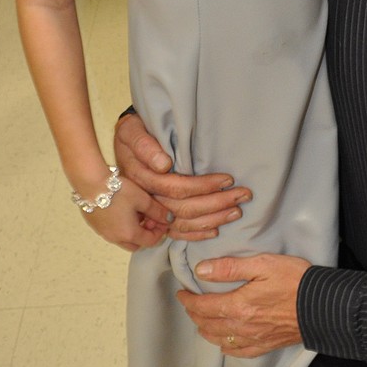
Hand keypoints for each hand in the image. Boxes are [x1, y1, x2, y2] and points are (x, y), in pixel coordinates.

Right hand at [80, 174, 172, 252]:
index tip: (163, 220)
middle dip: (146, 234)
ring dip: (132, 230)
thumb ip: (158, 211)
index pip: (150, 241)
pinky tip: (121, 210)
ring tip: (135, 212)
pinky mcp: (94, 225)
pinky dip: (120, 226)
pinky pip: (111, 232)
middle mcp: (115, 238)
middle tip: (149, 218)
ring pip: (122, 239)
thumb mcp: (143, 199)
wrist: (91, 184)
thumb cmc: (118, 191)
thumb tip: (170, 219)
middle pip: (136, 244)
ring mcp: (103, 233)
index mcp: (130, 234)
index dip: (160, 232)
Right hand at [114, 112, 251, 239]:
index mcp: (141, 178)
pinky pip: (175, 233)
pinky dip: (196, 234)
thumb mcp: (131, 131)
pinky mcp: (154, 219)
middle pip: (183, 208)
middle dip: (216, 203)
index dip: (203, 186)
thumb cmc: (132, 134)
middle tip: (243, 195)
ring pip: (182, 223)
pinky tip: (215, 230)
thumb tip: (164, 164)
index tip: (228, 179)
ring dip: (212, 220)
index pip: (176, 187)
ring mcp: (149, 212)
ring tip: (236, 212)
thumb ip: (144, 145)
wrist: (123, 146)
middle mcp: (146, 199)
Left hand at [176, 253, 310, 356]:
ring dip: (206, 330)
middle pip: (208, 324)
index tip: (182, 293)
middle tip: (189, 304)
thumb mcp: (262, 264)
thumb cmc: (295, 280)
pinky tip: (224, 344)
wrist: (323, 306)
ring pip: (220, 340)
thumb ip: (230, 268)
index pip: (203, 306)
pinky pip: (239, 352)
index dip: (188, 300)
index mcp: (238, 305)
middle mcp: (242, 326)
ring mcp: (254, 338)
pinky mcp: (266, 345)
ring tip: (201, 321)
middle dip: (194, 314)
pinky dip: (226, 348)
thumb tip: (201, 270)